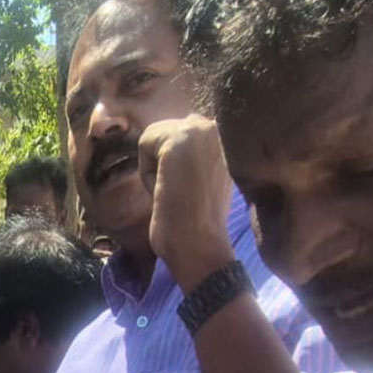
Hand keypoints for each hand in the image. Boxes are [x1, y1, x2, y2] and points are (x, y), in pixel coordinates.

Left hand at [138, 115, 237, 293]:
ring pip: (154, 136)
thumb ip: (195, 155)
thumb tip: (170, 145)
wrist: (200, 247)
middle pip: (165, 132)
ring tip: (177, 192)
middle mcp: (220, 125)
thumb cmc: (198, 222)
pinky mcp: (181, 138)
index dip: (173, 166)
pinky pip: (144, 143)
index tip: (190, 192)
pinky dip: (147, 173)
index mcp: (228, 135)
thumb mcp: (204, 176)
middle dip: (164, 164)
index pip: (181, 132)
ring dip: (155, 168)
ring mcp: (203, 129)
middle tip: (183, 194)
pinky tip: (167, 191)